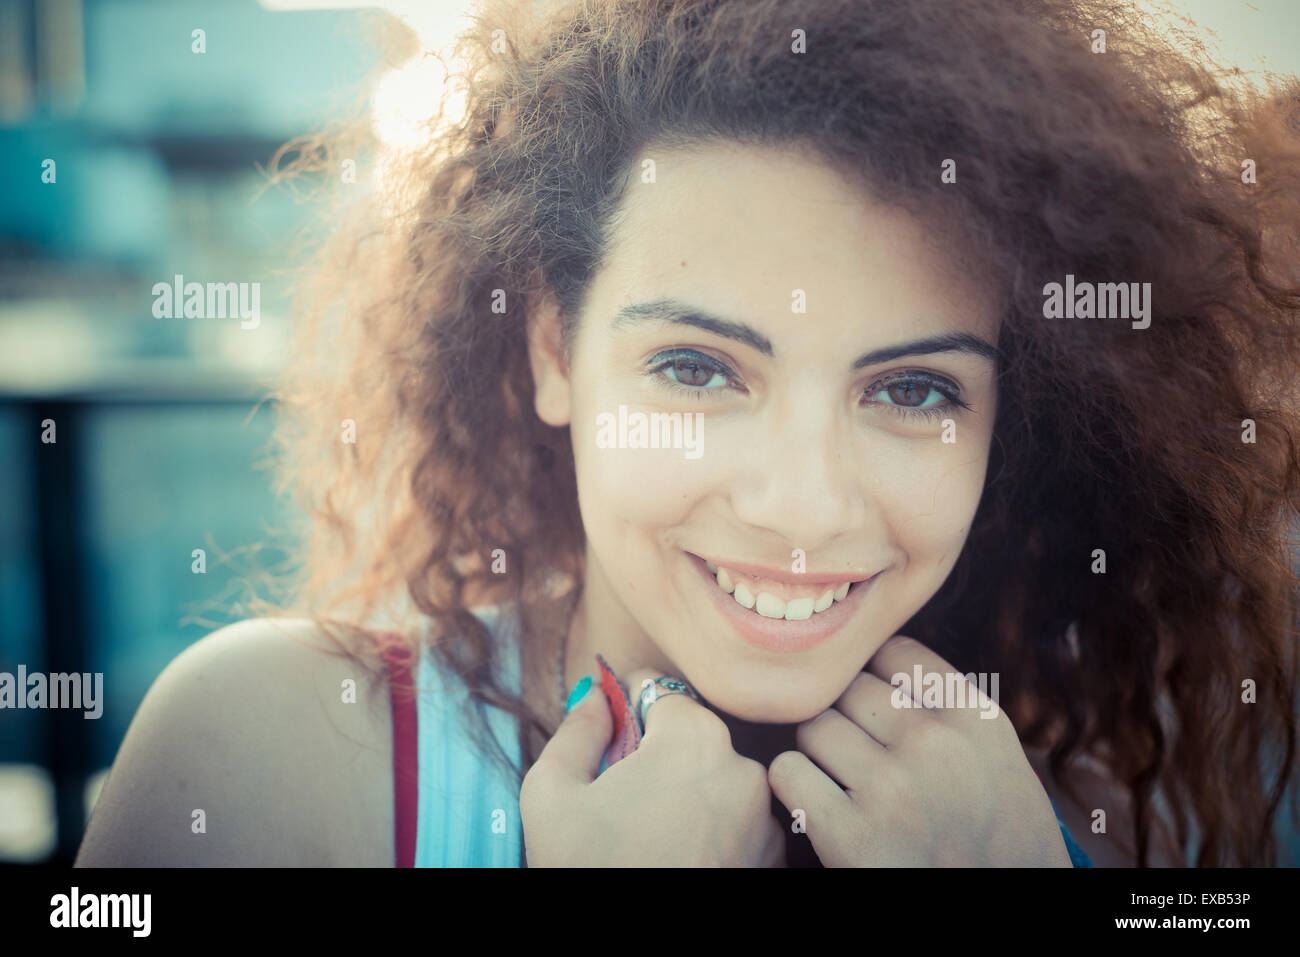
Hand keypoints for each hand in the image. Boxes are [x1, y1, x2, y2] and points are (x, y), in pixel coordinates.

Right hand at [521, 667, 786, 866]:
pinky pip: (738, 821)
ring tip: (649, 833)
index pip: (659, 691)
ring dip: (688, 792)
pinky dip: (711, 829)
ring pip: (716, 779)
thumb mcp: (550, 793)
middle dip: (658, 755)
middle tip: (622, 796)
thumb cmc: (585, 872)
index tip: (610, 732)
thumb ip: (577, 729)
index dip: (627, 707)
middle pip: (692, 736)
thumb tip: (594, 695)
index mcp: (693, 738)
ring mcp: (763, 818)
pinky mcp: (771, 859)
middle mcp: (743, 768)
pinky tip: (675, 857)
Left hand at [767, 634, 1070, 866]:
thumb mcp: (998, 758)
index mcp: (975, 719)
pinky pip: (787, 772)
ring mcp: (892, 788)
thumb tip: (875, 655)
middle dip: (844, 717)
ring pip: (813, 725)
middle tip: (857, 755)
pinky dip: (793, 788)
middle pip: (848, 687)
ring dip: (817, 752)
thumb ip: (947, 707)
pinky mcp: (851, 835)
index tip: (876, 710)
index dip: (873, 677)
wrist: (1009, 914)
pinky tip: (818, 807)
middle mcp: (935, 745)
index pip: (892, 651)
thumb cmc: (997, 839)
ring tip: (842, 782)